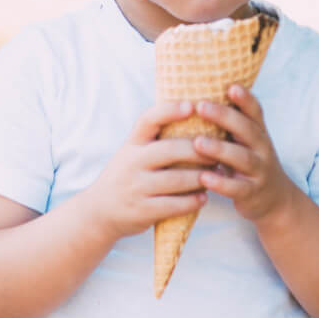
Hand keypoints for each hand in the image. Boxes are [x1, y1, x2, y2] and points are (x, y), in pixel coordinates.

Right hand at [81, 101, 209, 240]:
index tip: (192, 105)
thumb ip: (154, 139)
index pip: (148, 120)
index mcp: (132, 144)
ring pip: (176, 180)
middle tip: (220, 151)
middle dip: (199, 150)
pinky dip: (192, 201)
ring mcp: (136, 187)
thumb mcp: (131, 153)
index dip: (169, 110)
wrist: (98, 212)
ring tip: (218, 174)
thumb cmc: (126, 176)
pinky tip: (204, 197)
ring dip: (201, 177)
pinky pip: (173, 205)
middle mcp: (132, 162)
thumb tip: (193, 115)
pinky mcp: (142, 210)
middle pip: (170, 150)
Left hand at [191, 85, 295, 221]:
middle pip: (246, 129)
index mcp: (258, 133)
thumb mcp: (246, 141)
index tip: (231, 86)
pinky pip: (237, 188)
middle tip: (201, 106)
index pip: (255, 111)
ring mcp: (259, 171)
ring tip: (198, 142)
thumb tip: (198, 96)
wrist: (275, 199)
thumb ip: (231, 124)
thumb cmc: (249, 162)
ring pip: (242, 158)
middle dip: (224, 117)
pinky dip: (221, 183)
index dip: (245, 98)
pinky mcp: (252, 193)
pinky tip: (204, 178)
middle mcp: (262, 149)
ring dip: (219, 149)